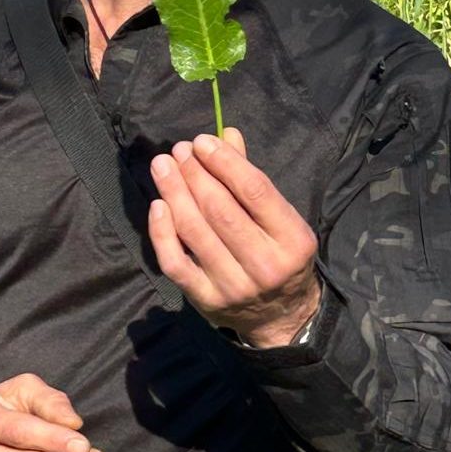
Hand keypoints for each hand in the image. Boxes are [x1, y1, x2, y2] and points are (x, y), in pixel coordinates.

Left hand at [148, 128, 320, 347]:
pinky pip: (175, 262)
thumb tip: (226, 134)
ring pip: (196, 232)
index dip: (225, 162)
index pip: (255, 191)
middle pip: (220, 210)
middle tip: (179, 151)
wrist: (282, 317)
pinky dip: (162, 232)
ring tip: (162, 166)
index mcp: (293, 240)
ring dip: (174, 193)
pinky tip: (157, 205)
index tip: (202, 142)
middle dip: (195, 174)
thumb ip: (251, 178)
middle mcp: (265, 265)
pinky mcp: (206, 300)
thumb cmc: (279, 255)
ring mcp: (233, 286)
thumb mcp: (280, 219)